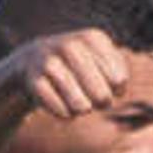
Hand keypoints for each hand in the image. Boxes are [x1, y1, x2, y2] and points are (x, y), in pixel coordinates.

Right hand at [16, 28, 137, 121]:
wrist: (33, 59)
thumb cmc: (79, 66)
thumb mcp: (103, 62)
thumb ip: (119, 78)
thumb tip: (109, 94)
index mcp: (92, 38)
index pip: (119, 80)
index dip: (116, 89)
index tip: (107, 82)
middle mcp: (70, 46)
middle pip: (102, 95)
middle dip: (101, 102)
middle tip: (95, 96)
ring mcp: (49, 62)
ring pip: (81, 106)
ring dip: (83, 109)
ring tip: (78, 99)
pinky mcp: (34, 81)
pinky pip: (62, 112)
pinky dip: (66, 114)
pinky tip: (62, 103)